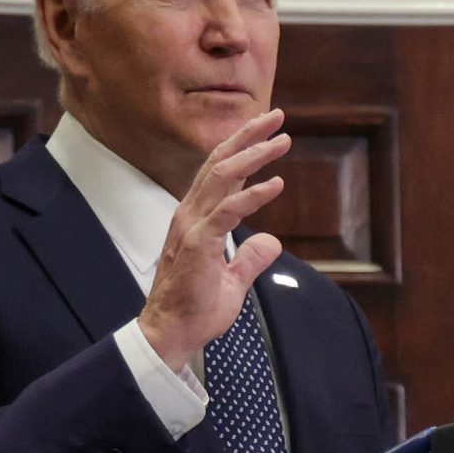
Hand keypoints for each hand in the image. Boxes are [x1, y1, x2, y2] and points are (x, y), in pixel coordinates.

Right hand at [137, 108, 288, 371]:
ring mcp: (192, 227)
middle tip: (278, 117)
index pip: (219, 172)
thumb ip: (250, 259)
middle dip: (249, 136)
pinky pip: (228, 211)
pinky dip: (253, 195)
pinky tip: (275, 183)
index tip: (268, 131)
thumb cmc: (195, 310)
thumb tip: (271, 242)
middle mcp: (191, 215)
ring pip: (222, 177)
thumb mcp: (233, 281)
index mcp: (197, 219)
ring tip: (281, 139)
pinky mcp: (198, 244)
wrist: (172, 335)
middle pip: (221, 163)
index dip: (243, 148)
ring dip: (254, 154)